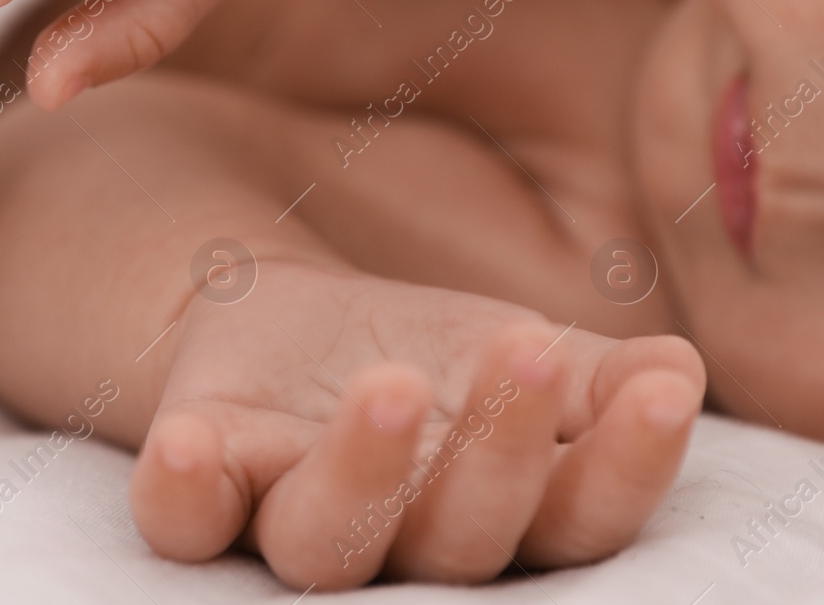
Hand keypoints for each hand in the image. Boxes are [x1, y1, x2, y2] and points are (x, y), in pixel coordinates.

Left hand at [130, 260, 704, 587]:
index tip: (659, 393)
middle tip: (527, 353)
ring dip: (364, 474)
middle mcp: (399, 542)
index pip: (576, 519)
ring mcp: (294, 517)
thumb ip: (597, 377)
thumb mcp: (512, 351)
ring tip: (394, 386)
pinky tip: (191, 443)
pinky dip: (185, 492)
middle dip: (500, 451)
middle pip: (460, 538)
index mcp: (494, 517)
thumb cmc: (425, 357)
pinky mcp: (207, 485)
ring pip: (329, 541)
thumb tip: (678, 370)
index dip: (624, 466)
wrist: (285, 322)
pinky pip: (186, 521)